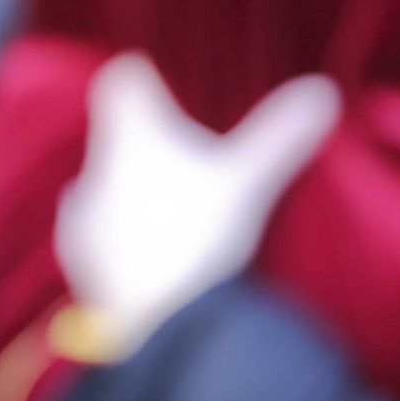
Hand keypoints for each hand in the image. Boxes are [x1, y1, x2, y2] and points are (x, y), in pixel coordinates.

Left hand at [54, 54, 341, 357]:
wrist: (161, 322)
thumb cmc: (200, 236)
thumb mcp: (249, 181)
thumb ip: (281, 135)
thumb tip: (323, 89)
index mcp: (132, 135)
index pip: (121, 81)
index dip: (139, 78)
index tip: (154, 80)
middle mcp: (96, 164)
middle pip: (114, 134)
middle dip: (140, 139)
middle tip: (180, 153)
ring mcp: (80, 210)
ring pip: (98, 179)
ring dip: (124, 185)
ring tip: (163, 203)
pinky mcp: (76, 253)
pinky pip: (91, 225)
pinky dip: (112, 228)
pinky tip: (139, 244)